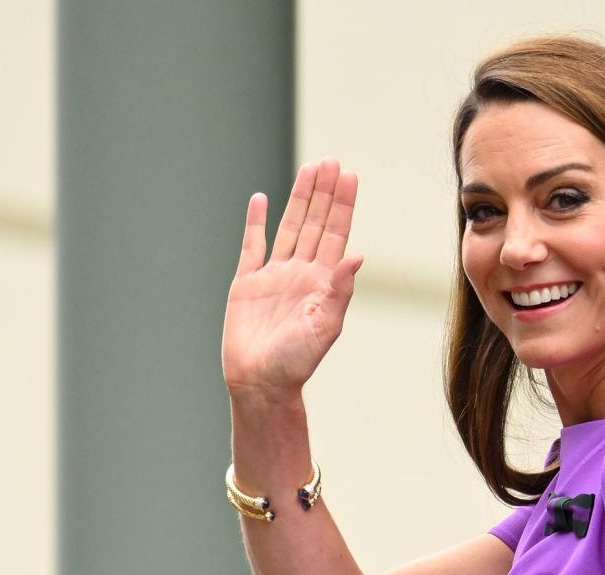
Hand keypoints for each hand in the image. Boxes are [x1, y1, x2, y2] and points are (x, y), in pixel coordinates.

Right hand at [222, 158, 362, 402]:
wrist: (261, 383)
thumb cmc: (297, 362)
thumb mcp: (326, 326)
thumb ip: (340, 290)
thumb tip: (358, 256)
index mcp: (323, 282)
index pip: (336, 234)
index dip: (342, 205)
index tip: (350, 176)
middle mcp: (301, 273)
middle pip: (315, 223)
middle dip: (324, 192)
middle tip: (331, 161)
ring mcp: (273, 276)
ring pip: (289, 227)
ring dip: (298, 199)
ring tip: (309, 170)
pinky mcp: (246, 283)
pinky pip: (252, 246)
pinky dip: (255, 222)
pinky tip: (261, 200)